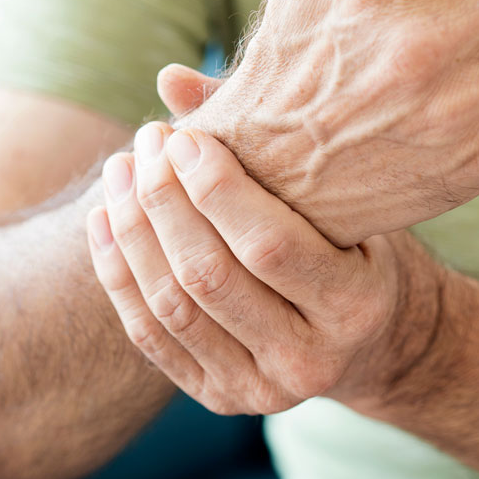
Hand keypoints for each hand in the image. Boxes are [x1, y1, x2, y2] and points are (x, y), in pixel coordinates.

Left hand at [87, 122, 443, 413]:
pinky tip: (105, 219)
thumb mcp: (344, 201)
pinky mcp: (218, 399)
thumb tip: (171, 79)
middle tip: (147, 142)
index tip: (183, 135)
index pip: (268, 245)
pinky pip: (150, 336)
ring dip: (134, 231)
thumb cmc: (358, 249)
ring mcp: (259, 390)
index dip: (215, 188)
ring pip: (172, 307)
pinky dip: (119, 274)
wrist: (373, 343)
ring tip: (120, 171)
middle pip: (209, 276)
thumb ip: (268, 142)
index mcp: (354, 307)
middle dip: (165, 200)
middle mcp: (309, 361)